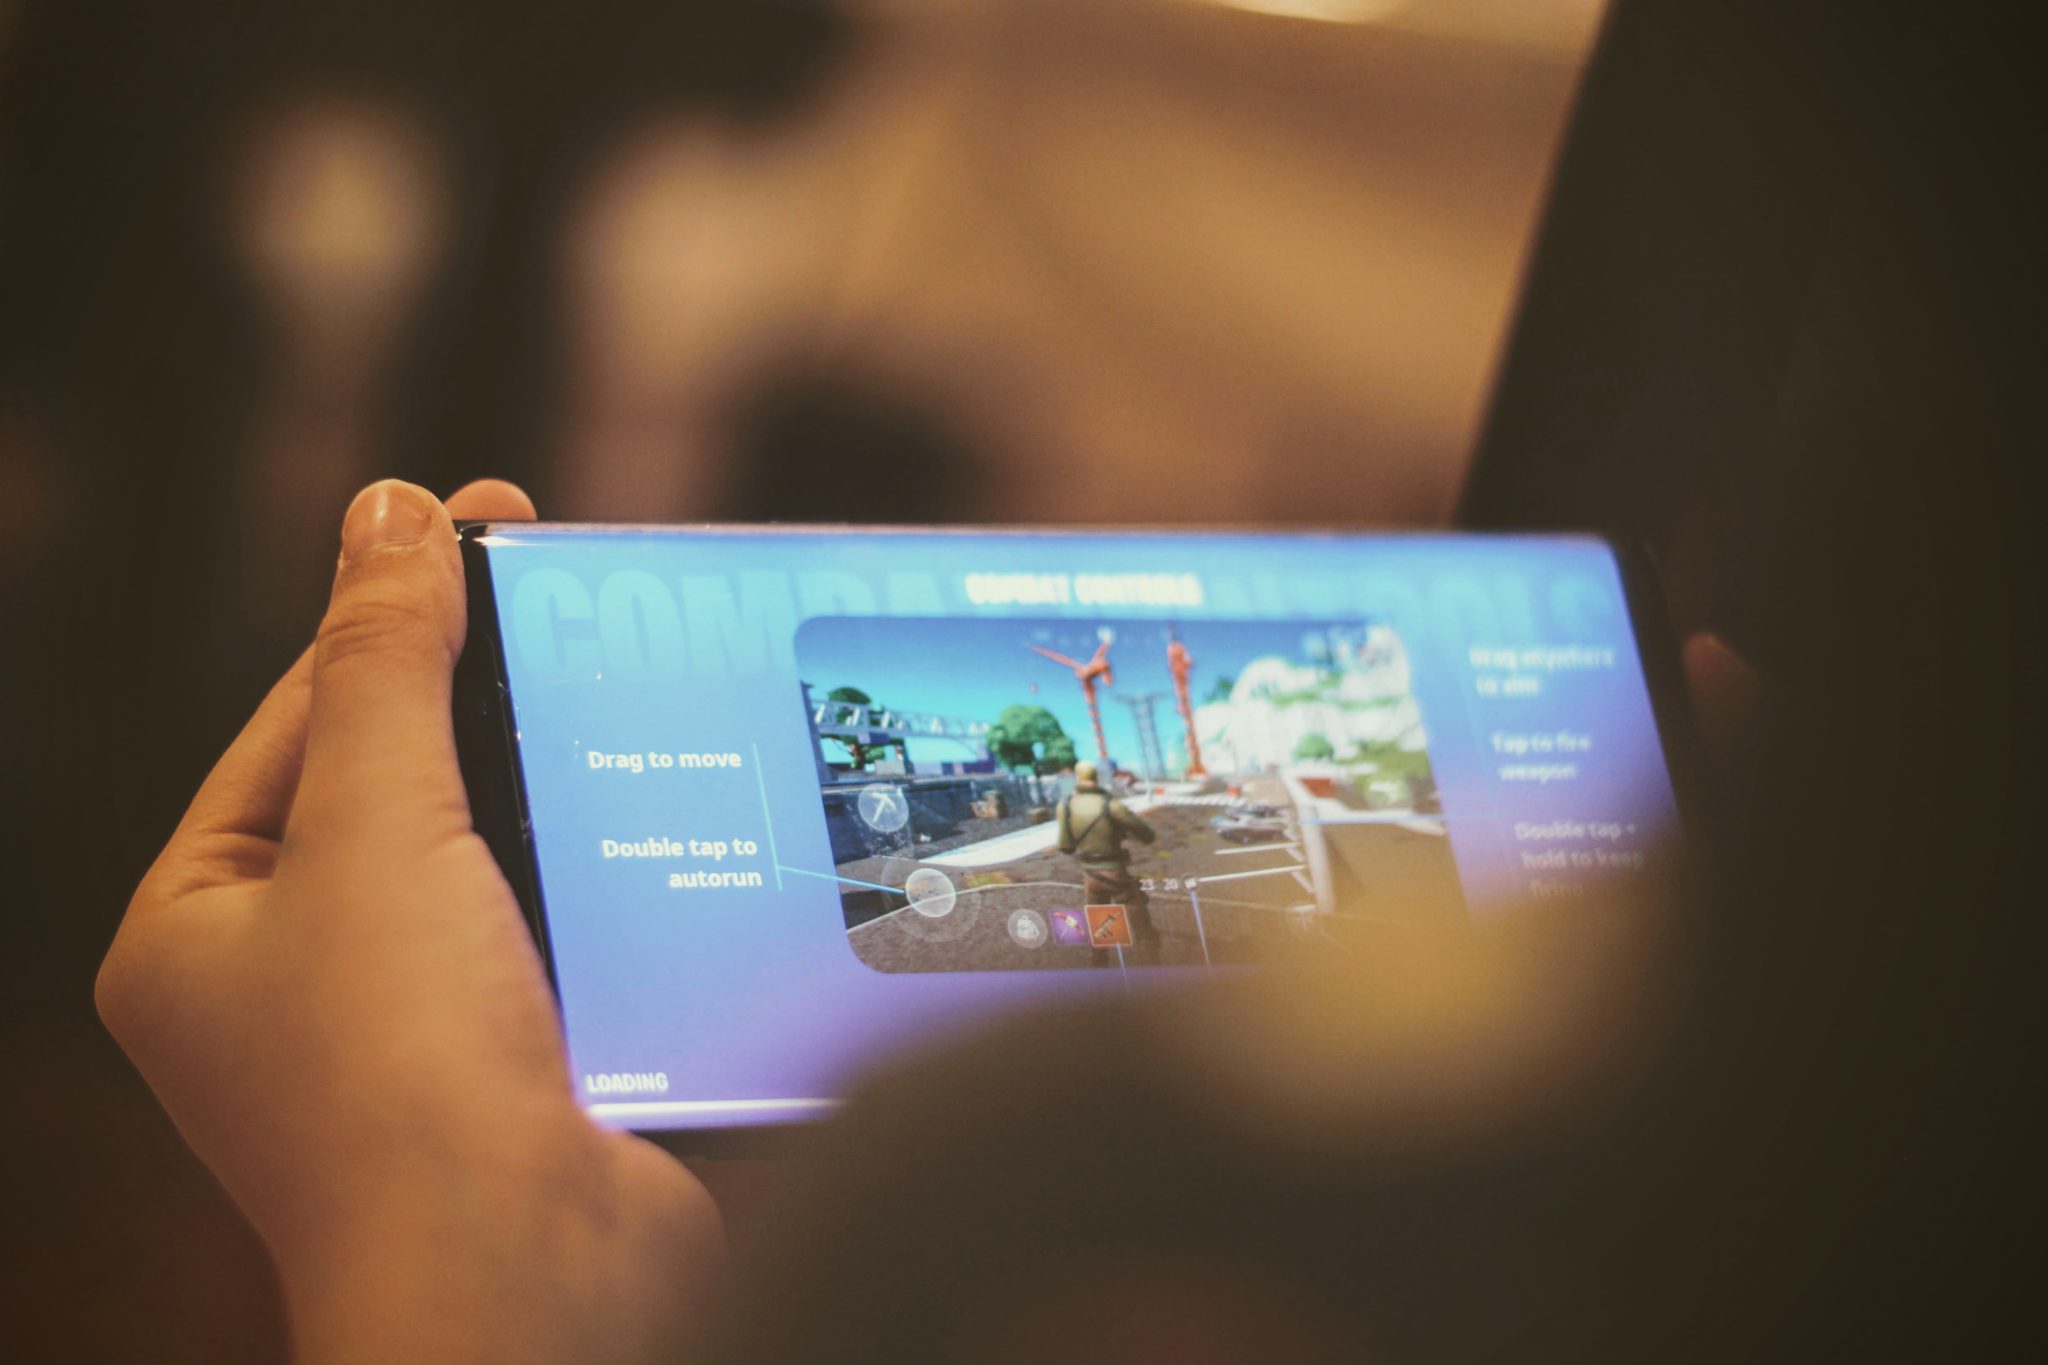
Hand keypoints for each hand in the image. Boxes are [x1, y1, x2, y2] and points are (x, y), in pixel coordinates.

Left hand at [97, 480, 720, 1364]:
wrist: (531, 1281)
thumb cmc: (400, 1082)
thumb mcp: (373, 832)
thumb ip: (385, 666)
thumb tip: (388, 511)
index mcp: (205, 924)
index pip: (303, 720)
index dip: (397, 614)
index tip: (492, 521)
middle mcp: (298, 979)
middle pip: (404, 782)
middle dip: (491, 693)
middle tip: (584, 589)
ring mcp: (416, 1027)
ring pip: (500, 853)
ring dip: (566, 781)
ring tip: (646, 682)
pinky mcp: (521, 1060)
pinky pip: (566, 924)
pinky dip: (613, 867)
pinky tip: (677, 806)